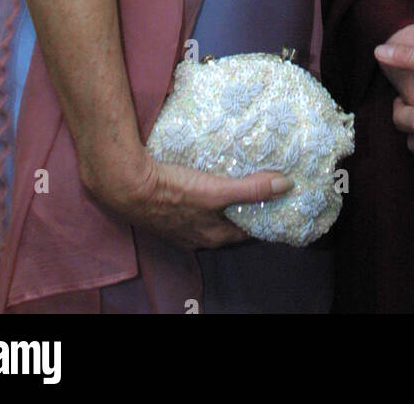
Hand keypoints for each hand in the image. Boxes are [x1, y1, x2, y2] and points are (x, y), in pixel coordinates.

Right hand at [85, 148, 293, 249]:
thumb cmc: (173, 193)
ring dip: (223, 200)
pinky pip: (193, 203)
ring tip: (236, 177)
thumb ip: (250, 189)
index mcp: (213, 236)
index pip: (248, 232)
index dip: (264, 216)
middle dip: (245, 207)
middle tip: (261, 185)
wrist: (127, 186)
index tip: (279, 200)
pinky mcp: (166, 209)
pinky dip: (203, 193)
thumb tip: (286, 185)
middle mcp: (198, 236)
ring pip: (211, 213)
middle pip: (230, 222)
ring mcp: (180, 225)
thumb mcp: (217, 192)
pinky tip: (203, 176)